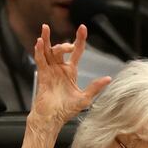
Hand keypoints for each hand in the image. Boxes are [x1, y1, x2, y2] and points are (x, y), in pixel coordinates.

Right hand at [22, 23, 109, 147]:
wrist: (52, 119)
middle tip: (70, 46)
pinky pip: (40, 60)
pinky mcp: (42, 75)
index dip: (79, 40)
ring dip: (46, 40)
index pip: (77, 52)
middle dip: (65, 45)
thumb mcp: (85, 98)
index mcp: (71, 72)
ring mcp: (50, 71)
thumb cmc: (66, 110)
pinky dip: (39, 51)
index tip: (82, 28)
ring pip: (48, 51)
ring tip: (45, 30)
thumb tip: (108, 78)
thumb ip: (95, 87)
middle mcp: (60, 69)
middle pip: (60, 50)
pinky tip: (39, 42)